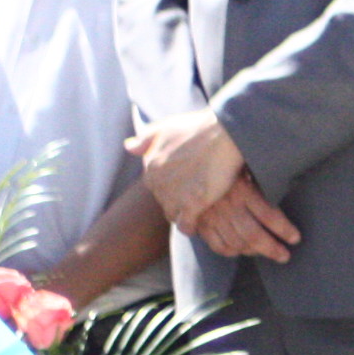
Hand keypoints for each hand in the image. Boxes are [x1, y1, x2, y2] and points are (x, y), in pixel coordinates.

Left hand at [128, 110, 247, 227]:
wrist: (224, 134)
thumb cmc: (199, 128)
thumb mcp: (166, 128)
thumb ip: (146, 139)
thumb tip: (129, 146)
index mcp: (150, 166)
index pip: (156, 185)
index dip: (171, 186)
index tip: (185, 185)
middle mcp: (158, 183)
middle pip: (164, 201)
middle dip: (176, 201)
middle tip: (194, 197)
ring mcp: (174, 196)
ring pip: (173, 215)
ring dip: (183, 215)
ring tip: (198, 212)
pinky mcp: (193, 205)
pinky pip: (186, 226)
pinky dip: (191, 227)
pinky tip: (199, 225)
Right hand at [193, 175, 299, 261]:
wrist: (189, 168)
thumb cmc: (227, 167)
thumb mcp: (246, 169)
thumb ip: (262, 182)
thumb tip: (288, 188)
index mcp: (242, 189)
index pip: (269, 215)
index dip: (284, 230)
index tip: (295, 238)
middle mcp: (227, 204)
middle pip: (253, 234)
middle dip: (272, 248)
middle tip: (284, 256)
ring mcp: (212, 216)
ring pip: (237, 243)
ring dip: (254, 252)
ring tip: (268, 254)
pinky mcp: (199, 224)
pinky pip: (218, 245)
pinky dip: (232, 252)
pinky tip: (242, 251)